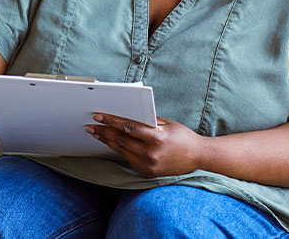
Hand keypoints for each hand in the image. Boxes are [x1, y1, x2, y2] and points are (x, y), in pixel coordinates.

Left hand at [86, 114, 202, 177]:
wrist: (198, 157)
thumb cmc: (182, 136)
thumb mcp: (166, 123)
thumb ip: (145, 120)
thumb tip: (124, 115)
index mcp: (156, 138)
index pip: (127, 128)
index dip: (110, 121)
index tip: (97, 116)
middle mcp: (150, 154)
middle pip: (120, 140)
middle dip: (103, 132)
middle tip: (90, 127)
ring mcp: (148, 165)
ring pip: (121, 151)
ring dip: (107, 142)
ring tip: (97, 134)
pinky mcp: (146, 172)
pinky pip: (128, 159)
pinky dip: (119, 150)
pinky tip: (111, 144)